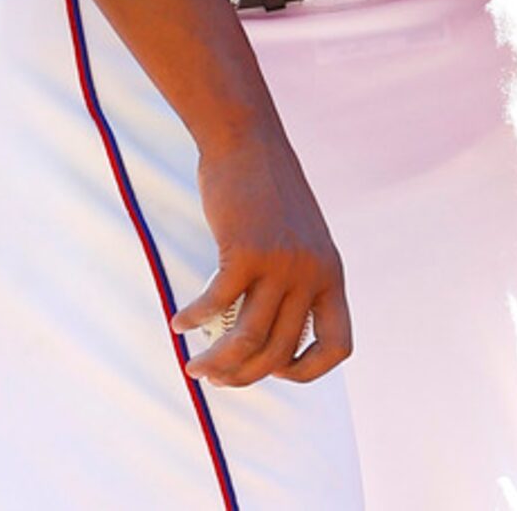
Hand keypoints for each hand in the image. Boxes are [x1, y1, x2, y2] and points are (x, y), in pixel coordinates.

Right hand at [173, 134, 351, 386]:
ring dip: (217, 362)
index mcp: (331, 273)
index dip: (308, 371)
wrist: (247, 138)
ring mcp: (280, 264)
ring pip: (247, 339)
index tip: (277, 370)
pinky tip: (178, 322)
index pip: (337, 346)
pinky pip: (216, 303)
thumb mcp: (298, 235)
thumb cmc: (265, 188)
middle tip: (216, 378)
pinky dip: (194, 318)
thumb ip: (296, 276)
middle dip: (244, 376)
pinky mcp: (246, 252)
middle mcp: (311, 274)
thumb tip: (272, 327)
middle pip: (279, 350)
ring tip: (195, 368)